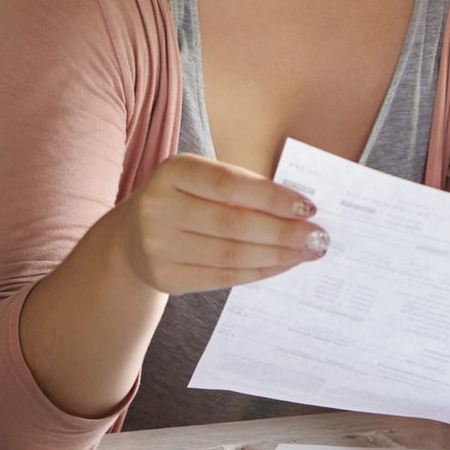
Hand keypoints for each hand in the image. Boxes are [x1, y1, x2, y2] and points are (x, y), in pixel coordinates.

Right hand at [124, 154, 327, 295]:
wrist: (129, 239)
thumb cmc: (182, 202)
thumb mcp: (200, 181)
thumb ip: (240, 188)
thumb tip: (299, 208)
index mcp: (172, 172)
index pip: (229, 184)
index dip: (272, 197)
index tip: (309, 207)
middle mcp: (159, 207)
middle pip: (234, 223)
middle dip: (284, 232)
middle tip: (319, 237)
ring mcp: (157, 245)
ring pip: (231, 253)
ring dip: (277, 254)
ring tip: (307, 252)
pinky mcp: (164, 277)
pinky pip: (222, 276)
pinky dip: (258, 271)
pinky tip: (282, 265)